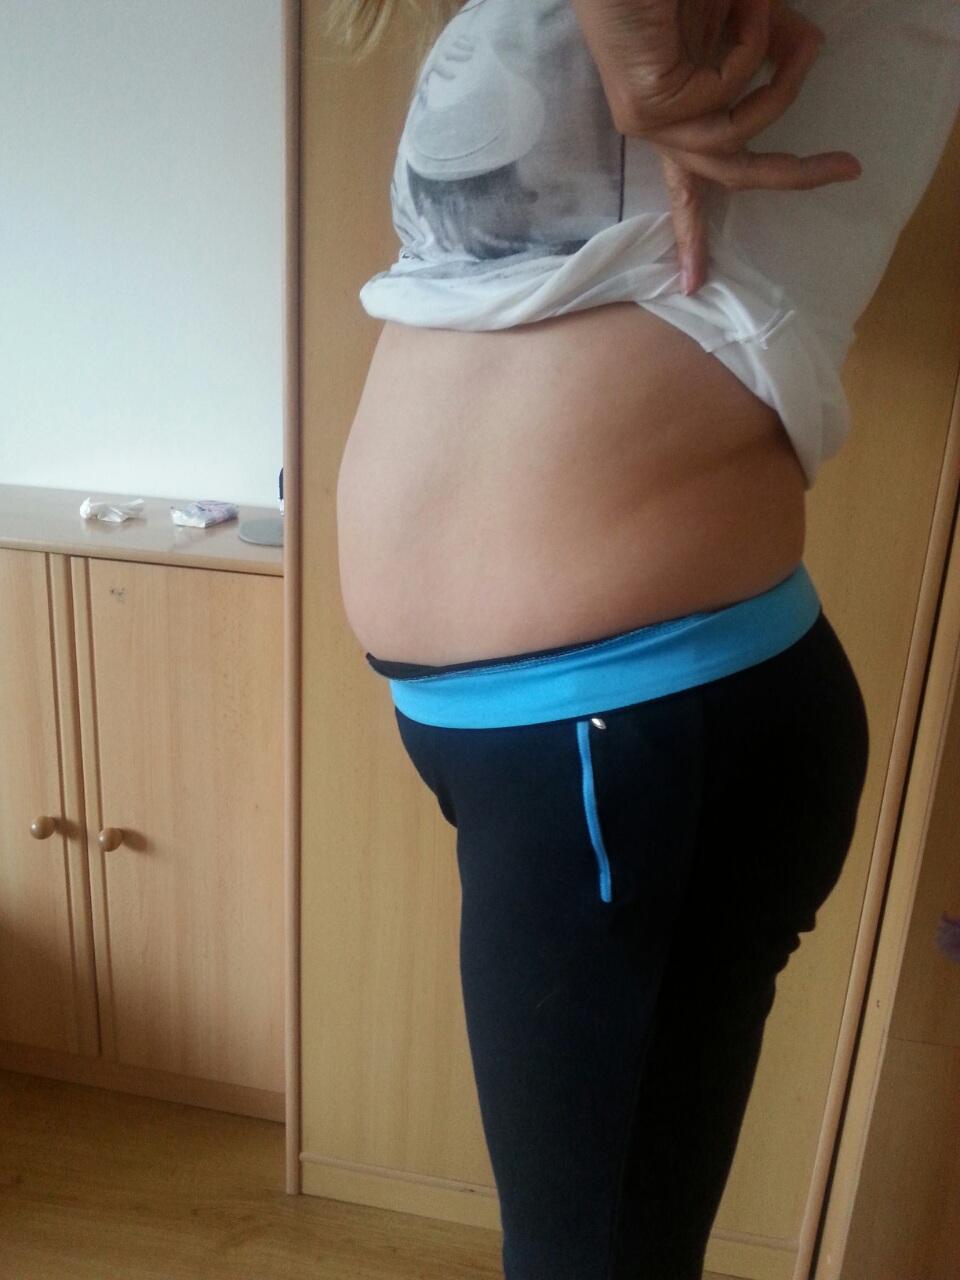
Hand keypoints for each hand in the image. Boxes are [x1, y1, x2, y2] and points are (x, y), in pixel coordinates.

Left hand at [570, 0, 862, 292]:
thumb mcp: (741, 17)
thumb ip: (774, 44)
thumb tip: (811, 53)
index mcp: (672, 111)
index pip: (686, 184)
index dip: (692, 234)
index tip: (692, 286)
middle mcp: (659, 124)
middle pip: (729, 176)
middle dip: (795, 175)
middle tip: (848, 168)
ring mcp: (651, 121)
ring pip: (738, 137)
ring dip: (776, 77)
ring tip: (765, 13)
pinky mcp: (650, 110)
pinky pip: (729, 100)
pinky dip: (751, 47)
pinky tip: (741, 7)